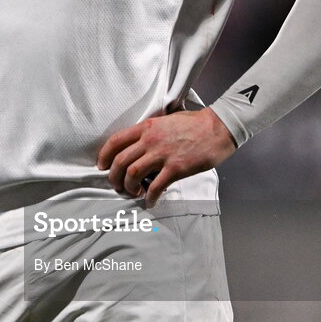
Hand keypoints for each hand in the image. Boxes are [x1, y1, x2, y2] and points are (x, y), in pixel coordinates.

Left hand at [96, 108, 235, 207]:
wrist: (218, 127)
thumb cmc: (194, 123)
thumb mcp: (166, 120)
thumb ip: (151, 131)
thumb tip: (139, 144)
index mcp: (146, 127)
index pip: (116, 141)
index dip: (104, 156)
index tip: (102, 166)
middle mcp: (150, 140)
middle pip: (120, 161)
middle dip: (114, 177)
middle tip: (117, 185)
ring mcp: (163, 154)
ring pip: (133, 173)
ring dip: (129, 187)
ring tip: (133, 192)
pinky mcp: (176, 168)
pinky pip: (155, 186)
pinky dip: (150, 197)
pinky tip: (150, 201)